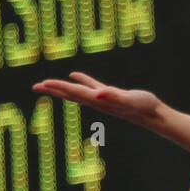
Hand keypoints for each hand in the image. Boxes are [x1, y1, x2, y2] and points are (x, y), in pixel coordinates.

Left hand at [32, 72, 161, 126]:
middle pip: (71, 94)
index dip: (58, 88)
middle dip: (53, 90)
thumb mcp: (129, 99)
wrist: (154, 115)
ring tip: (48, 84)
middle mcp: (98, 101)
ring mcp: (103, 98)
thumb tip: (97, 94)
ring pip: (78, 91)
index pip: (74, 92)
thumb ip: (113, 96)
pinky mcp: (110, 94)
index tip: (42, 84)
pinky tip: (74, 75)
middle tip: (35, 87)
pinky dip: (81, 80)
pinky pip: (91, 85)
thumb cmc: (144, 107)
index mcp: (99, 100)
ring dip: (63, 87)